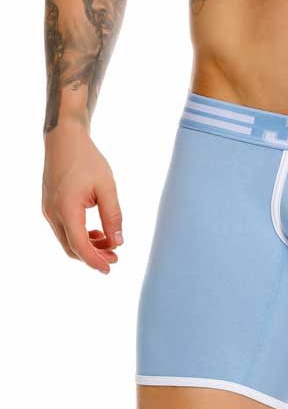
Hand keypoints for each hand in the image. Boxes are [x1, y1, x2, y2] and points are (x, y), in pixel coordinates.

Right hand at [42, 120, 123, 273]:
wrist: (64, 140)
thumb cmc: (87, 160)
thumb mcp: (107, 187)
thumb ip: (113, 215)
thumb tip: (118, 242)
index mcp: (67, 210)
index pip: (80, 246)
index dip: (95, 260)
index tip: (110, 268)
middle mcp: (53, 214)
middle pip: (71, 247)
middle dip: (93, 256)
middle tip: (115, 258)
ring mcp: (48, 211)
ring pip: (66, 240)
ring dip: (86, 246)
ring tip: (109, 245)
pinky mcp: (49, 206)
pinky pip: (63, 229)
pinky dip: (79, 235)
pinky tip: (96, 232)